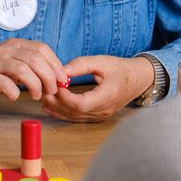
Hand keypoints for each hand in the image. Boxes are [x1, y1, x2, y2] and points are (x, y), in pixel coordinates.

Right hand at [0, 39, 69, 100]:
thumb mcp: (11, 59)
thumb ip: (30, 65)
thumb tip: (55, 77)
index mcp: (15, 44)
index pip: (42, 49)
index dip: (55, 64)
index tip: (62, 79)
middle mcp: (6, 50)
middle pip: (36, 60)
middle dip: (49, 77)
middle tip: (51, 91)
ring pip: (24, 71)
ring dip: (35, 86)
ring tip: (36, 96)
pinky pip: (6, 84)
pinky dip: (15, 93)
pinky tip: (15, 96)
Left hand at [39, 55, 153, 121]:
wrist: (138, 79)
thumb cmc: (121, 69)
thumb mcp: (101, 61)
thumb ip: (80, 65)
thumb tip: (60, 70)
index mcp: (107, 96)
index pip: (81, 104)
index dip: (64, 97)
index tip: (54, 84)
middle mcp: (104, 110)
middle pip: (75, 112)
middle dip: (56, 102)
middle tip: (42, 90)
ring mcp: (101, 115)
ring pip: (74, 117)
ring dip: (57, 108)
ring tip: (43, 97)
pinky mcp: (98, 116)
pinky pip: (78, 118)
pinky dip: (63, 113)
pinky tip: (50, 108)